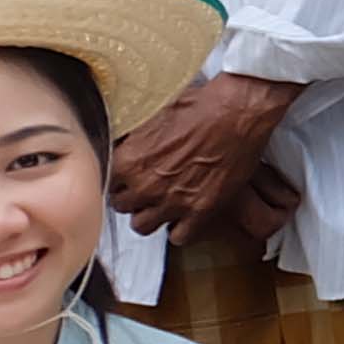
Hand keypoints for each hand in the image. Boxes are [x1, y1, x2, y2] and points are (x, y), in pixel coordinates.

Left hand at [112, 74, 299, 238]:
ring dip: (152, 217)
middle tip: (147, 191)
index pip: (107, 183)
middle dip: (134, 199)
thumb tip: (122, 144)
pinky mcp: (201, 209)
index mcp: (128, 160)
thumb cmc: (198, 106)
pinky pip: (180, 236)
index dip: (120, 180)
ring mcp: (173, 200)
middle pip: (123, 207)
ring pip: (144, 227)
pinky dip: (180, 230)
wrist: (236, 112)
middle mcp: (146, 185)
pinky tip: (185, 218)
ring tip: (162, 207)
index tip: (130, 179)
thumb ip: (131, 139)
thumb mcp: (151, 114)